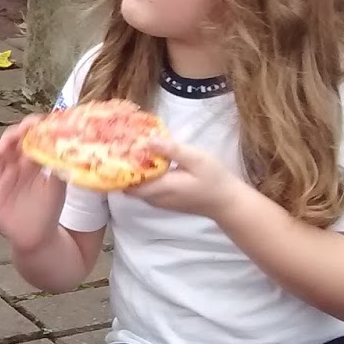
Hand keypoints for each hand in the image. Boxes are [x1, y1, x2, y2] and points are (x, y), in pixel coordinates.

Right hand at [0, 116, 66, 252]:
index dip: (28, 127)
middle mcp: (11, 165)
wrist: (39, 235)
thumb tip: (63, 146)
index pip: (25, 136)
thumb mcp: (58, 184)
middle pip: (6, 144)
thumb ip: (58, 165)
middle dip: (9, 137)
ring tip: (0, 152)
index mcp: (28, 159)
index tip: (34, 123)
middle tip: (16, 137)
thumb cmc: (49, 207)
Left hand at [124, 139, 242, 219]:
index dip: (119, 167)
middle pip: (129, 185)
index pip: (128, 182)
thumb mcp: (196, 159)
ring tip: (132, 148)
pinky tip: (148, 160)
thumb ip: (172, 150)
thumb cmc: (214, 179)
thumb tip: (148, 140)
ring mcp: (159, 202)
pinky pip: (146, 188)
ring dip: (133, 171)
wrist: (227, 202)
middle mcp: (155, 198)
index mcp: (161, 188)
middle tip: (122, 144)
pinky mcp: (165, 201)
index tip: (116, 148)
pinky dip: (143, 176)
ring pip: (137, 187)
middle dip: (123, 167)